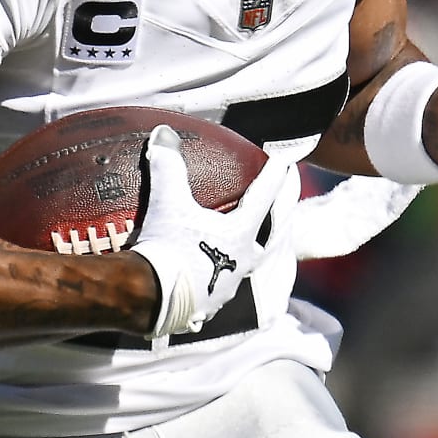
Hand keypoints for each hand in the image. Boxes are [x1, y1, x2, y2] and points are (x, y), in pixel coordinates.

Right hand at [130, 124, 299, 336]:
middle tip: (289, 190)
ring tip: (266, 233)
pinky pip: (235, 281)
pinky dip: (239, 268)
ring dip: (266, 243)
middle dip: (285, 208)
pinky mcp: (214, 303)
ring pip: (260, 262)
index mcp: (240, 235)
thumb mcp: (167, 203)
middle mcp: (244, 261)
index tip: (285, 160)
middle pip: (276, 233)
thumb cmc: (165, 248)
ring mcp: (231, 285)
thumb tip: (164, 134)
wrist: (147, 298)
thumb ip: (169, 166)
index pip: (263, 198)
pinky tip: (228, 269)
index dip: (274, 176)